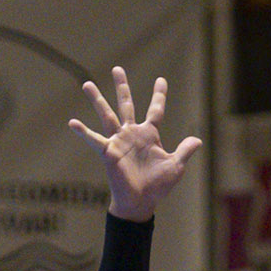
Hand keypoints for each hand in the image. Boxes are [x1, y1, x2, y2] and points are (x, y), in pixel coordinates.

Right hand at [67, 66, 204, 220]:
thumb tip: (198, 140)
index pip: (155, 110)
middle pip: (126, 104)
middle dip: (122, 87)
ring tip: (87, 84)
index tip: (160, 79)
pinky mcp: (109, 152)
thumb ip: (185, 151)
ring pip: (107, 115)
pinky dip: (84, 132)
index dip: (159, 95)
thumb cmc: (158, 186)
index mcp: (149, 134)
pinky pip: (95, 140)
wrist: (141, 202)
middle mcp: (132, 134)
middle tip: (117, 68)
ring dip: (98, 100)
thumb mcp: (176, 166)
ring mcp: (119, 141)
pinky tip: (72, 123)